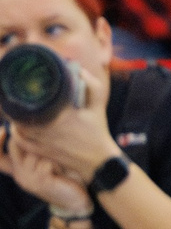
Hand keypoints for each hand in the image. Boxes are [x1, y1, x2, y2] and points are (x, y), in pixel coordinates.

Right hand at [4, 123, 90, 215]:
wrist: (75, 201)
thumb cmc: (64, 177)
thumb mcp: (46, 162)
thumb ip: (36, 151)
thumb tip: (31, 128)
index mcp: (18, 170)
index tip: (4, 130)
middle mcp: (19, 174)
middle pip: (15, 146)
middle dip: (33, 142)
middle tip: (50, 152)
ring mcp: (27, 179)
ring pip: (34, 153)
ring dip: (50, 155)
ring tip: (57, 167)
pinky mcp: (39, 181)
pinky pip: (46, 162)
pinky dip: (56, 164)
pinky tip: (60, 174)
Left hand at [10, 54, 119, 185]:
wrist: (98, 159)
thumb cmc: (98, 130)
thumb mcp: (98, 105)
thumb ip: (91, 85)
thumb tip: (77, 68)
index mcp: (61, 116)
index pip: (34, 103)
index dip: (24, 95)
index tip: (21, 87)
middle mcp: (48, 129)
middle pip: (21, 115)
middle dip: (17, 105)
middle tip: (15, 96)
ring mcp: (42, 142)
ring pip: (18, 128)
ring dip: (15, 119)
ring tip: (15, 109)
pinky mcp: (40, 152)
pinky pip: (20, 141)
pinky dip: (16, 133)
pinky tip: (16, 127)